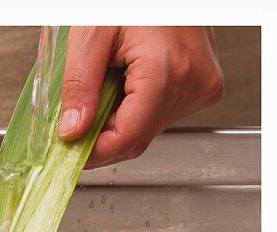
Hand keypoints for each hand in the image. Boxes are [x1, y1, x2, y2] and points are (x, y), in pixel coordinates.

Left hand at [59, 27, 223, 166]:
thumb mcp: (92, 31)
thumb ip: (79, 84)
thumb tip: (72, 130)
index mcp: (167, 70)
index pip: (128, 137)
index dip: (95, 152)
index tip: (70, 154)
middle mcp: (193, 83)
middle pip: (140, 136)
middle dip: (105, 131)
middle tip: (79, 114)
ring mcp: (203, 87)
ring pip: (151, 127)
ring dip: (123, 117)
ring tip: (113, 79)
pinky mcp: (206, 87)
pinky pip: (165, 113)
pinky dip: (141, 106)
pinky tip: (133, 79)